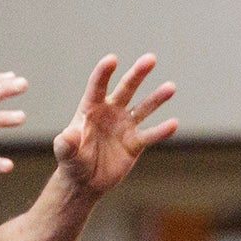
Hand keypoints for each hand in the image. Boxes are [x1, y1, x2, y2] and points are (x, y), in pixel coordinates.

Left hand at [53, 54, 177, 195]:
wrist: (85, 182)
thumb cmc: (72, 163)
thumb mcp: (66, 154)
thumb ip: (66, 145)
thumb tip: (67, 136)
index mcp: (91, 109)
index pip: (98, 87)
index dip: (104, 73)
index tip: (112, 59)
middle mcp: (110, 113)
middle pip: (126, 89)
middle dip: (137, 74)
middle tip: (151, 59)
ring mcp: (124, 126)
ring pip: (143, 108)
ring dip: (156, 98)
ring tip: (171, 87)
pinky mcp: (135, 143)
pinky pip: (150, 135)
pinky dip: (162, 131)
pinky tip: (173, 123)